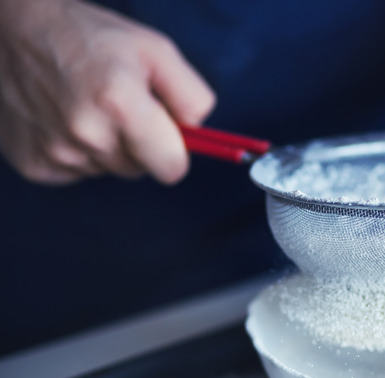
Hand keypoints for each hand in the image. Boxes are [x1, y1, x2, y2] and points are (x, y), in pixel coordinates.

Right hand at [0, 0, 214, 184]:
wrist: (12, 30)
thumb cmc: (92, 37)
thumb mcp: (157, 50)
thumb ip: (191, 95)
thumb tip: (198, 132)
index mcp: (121, 103)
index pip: (172, 168)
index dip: (175, 153)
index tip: (168, 136)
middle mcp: (87, 133)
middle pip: (140, 169)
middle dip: (139, 144)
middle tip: (119, 106)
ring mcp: (57, 153)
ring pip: (108, 170)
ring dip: (107, 147)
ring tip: (88, 107)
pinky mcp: (33, 165)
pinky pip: (77, 173)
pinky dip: (76, 152)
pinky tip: (63, 118)